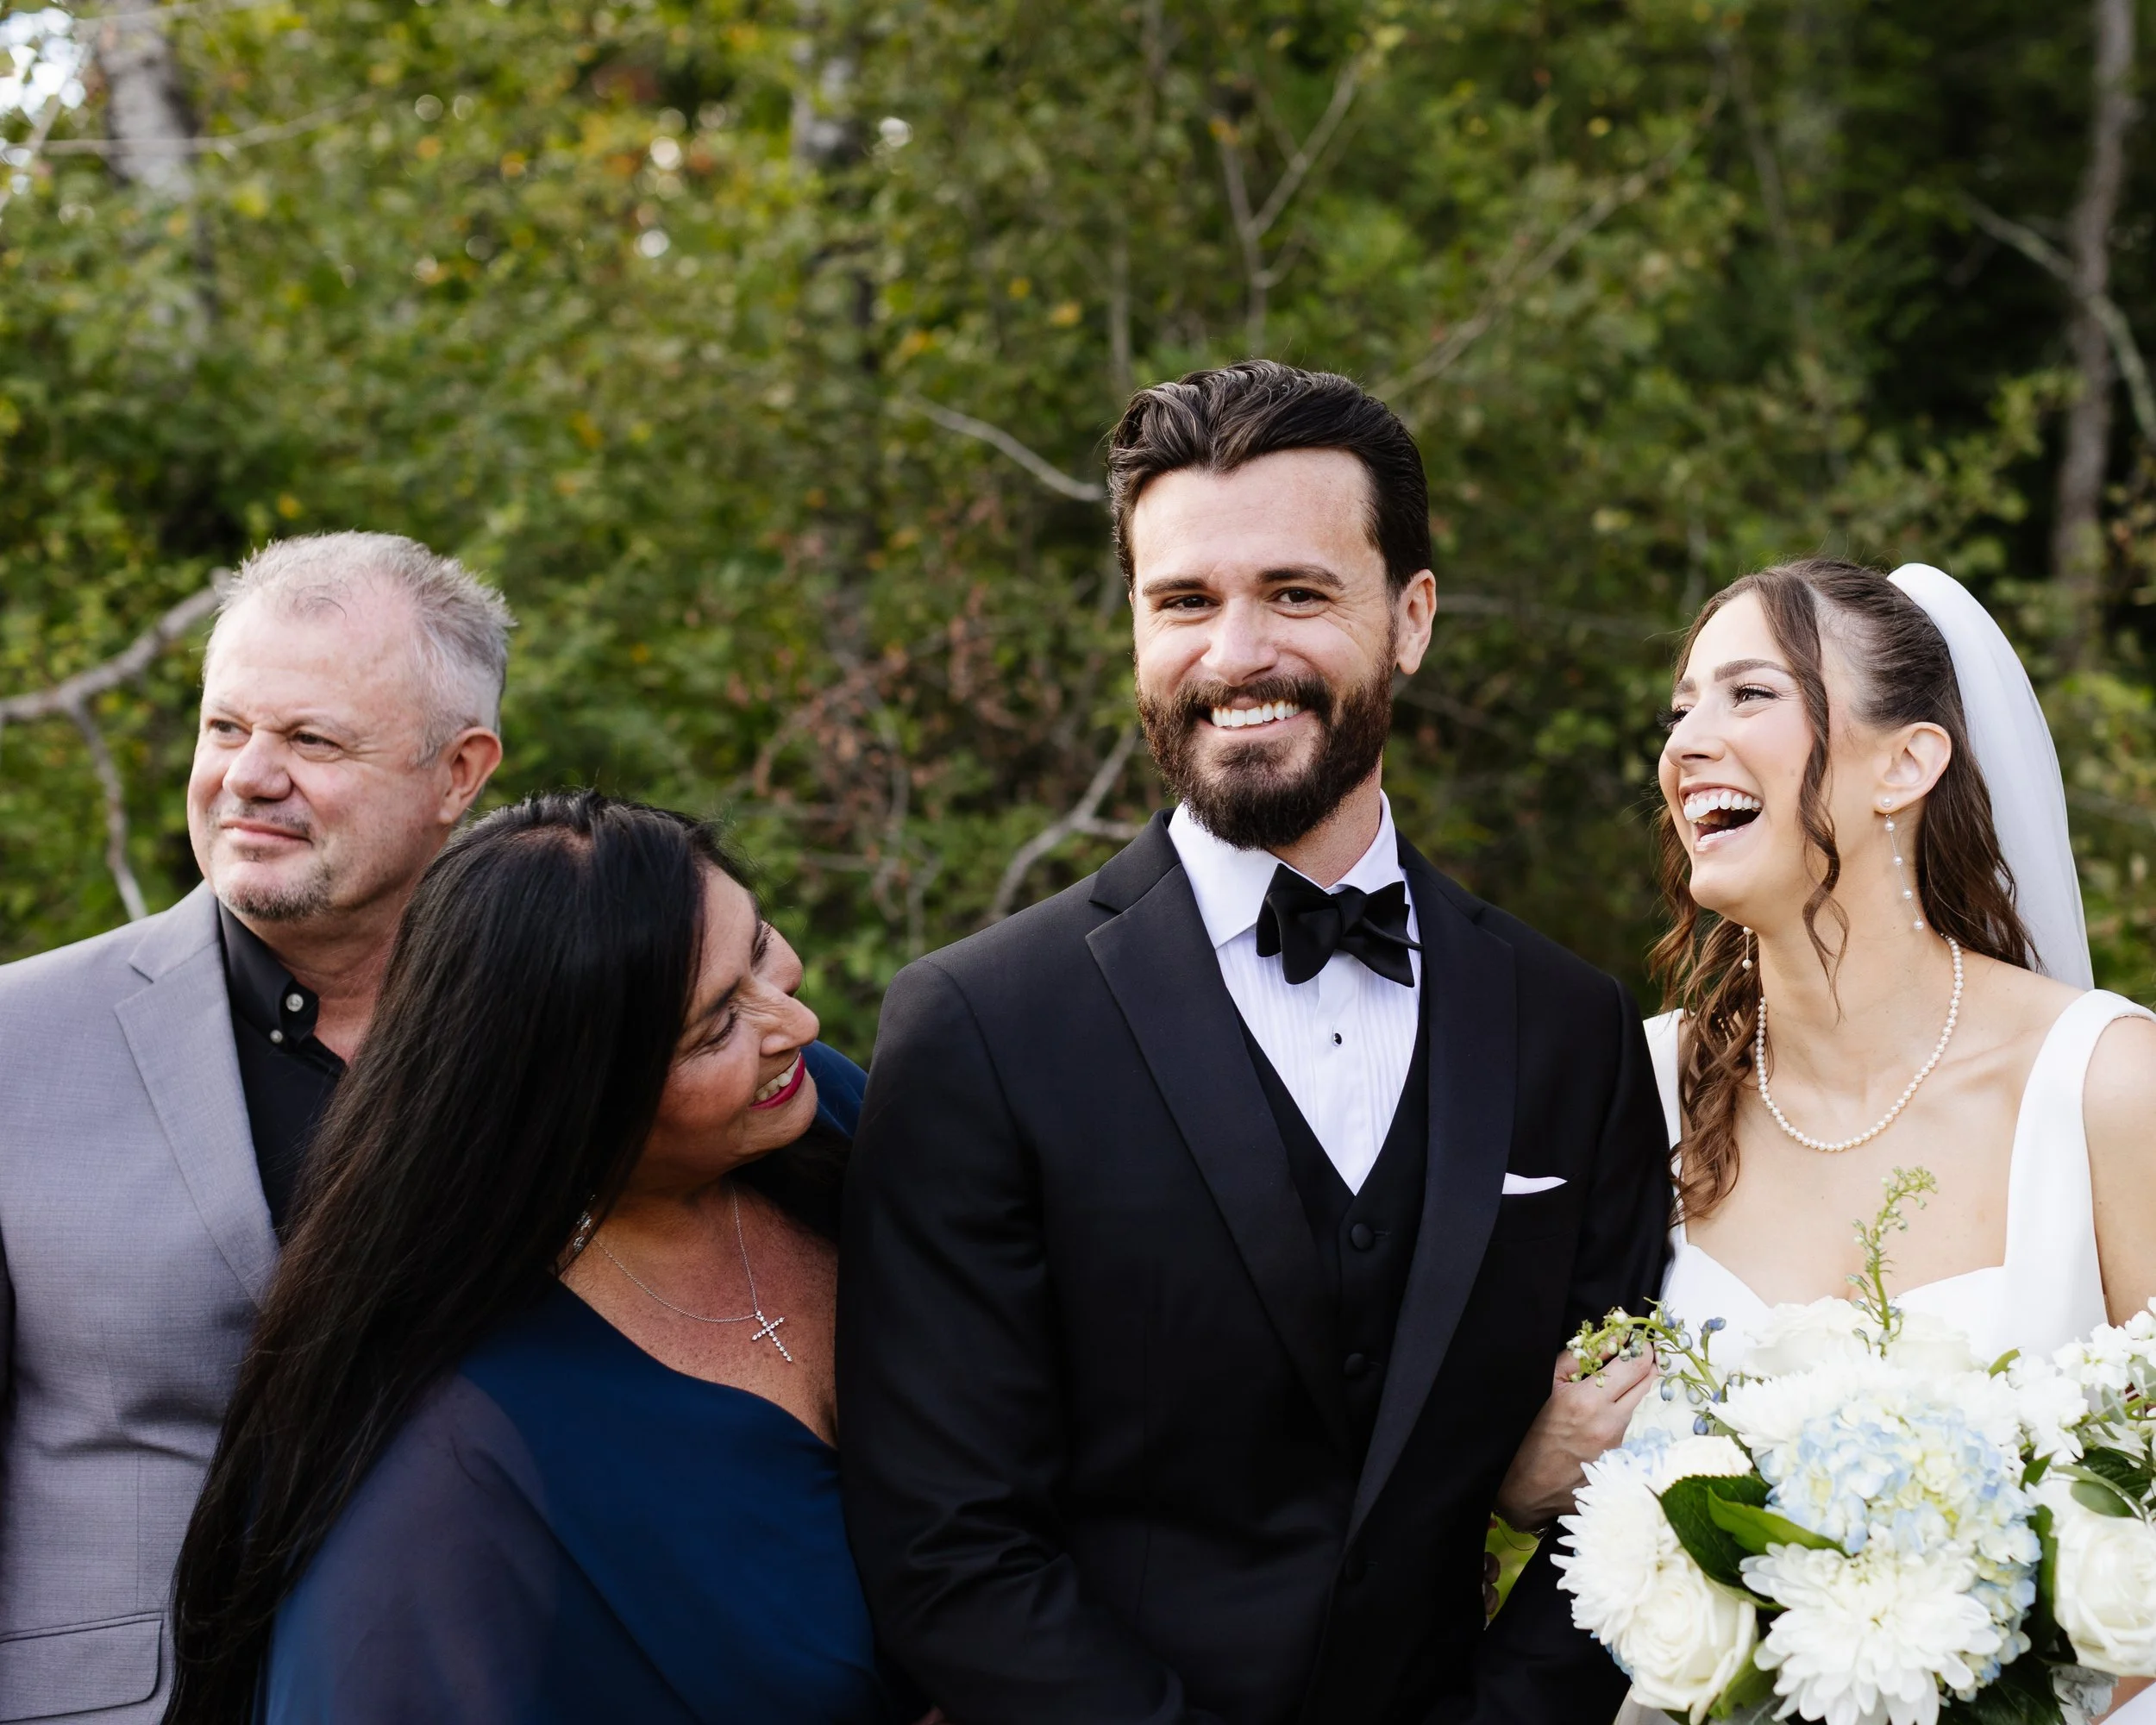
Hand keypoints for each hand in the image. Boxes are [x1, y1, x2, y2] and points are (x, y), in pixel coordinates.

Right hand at [1493, 1344, 1655, 1530]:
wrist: (1530, 1485)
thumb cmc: (1532, 1431)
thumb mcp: (1547, 1384)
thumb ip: (1579, 1357)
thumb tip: (1611, 1339)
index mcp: (1588, 1400)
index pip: (1634, 1365)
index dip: (1640, 1347)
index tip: (1634, 1339)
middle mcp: (1609, 1422)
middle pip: (1647, 1382)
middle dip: (1644, 1363)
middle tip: (1634, 1353)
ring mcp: (1618, 1441)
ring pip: (1638, 1402)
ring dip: (1631, 1387)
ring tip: (1610, 1382)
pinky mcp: (1620, 1455)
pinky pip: (1627, 1423)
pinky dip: (1619, 1411)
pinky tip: (1598, 1414)